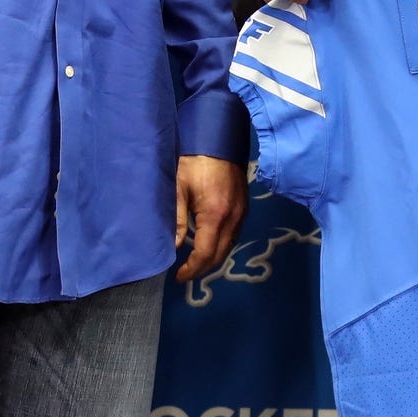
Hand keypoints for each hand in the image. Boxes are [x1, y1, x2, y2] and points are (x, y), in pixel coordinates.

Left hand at [173, 154, 247, 282]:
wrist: (218, 140)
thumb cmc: (193, 162)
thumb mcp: (178, 189)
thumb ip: (176, 220)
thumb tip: (172, 247)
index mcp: (215, 215)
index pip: (205, 253)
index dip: (191, 269)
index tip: (178, 276)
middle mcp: (233, 218)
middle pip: (219, 255)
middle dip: (202, 269)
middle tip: (184, 274)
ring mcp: (242, 213)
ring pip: (229, 247)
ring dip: (212, 259)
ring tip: (194, 263)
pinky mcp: (244, 207)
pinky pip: (234, 235)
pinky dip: (221, 246)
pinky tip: (208, 244)